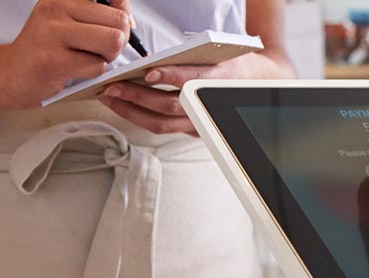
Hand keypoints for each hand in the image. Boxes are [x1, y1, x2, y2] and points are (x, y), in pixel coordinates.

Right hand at [0, 0, 133, 109]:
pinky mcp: (52, 60)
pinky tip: (73, 70)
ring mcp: (52, 32)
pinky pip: (97, 66)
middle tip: (97, 50)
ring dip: (107, 57)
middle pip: (119, 21)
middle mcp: (56, 7)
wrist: (8, 74)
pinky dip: (93, 73)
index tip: (112, 25)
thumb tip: (129, 18)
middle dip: (117, 41)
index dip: (122, 14)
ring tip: (86, 59)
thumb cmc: (45, 49)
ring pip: (112, 41)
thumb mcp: (68, 20)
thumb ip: (102, 13)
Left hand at [98, 53, 294, 134]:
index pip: (192, 81)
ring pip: (161, 123)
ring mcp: (200, 123)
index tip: (150, 71)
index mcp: (219, 80)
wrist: (258, 87)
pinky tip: (124, 107)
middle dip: (137, 97)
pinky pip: (163, 128)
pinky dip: (140, 118)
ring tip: (111, 98)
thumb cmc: (234, 67)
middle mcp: (208, 106)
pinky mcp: (194, 131)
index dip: (171, 77)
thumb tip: (152, 63)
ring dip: (131, 111)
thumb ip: (191, 59)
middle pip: (169, 106)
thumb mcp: (220, 55)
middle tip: (113, 87)